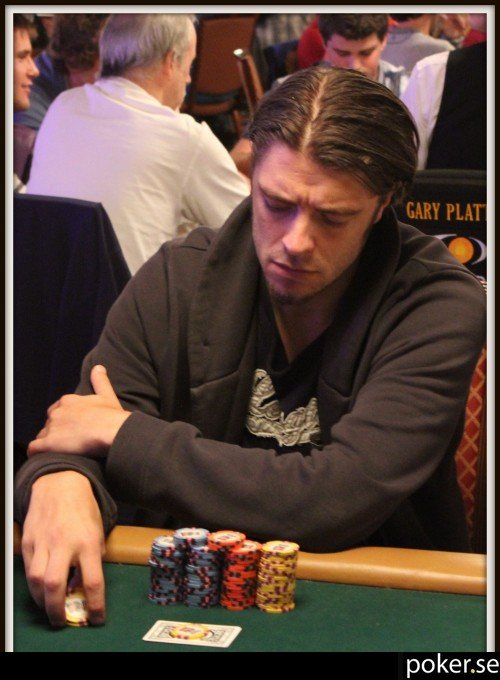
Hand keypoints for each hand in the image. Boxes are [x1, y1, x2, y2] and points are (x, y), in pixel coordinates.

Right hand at [21, 471, 105, 626]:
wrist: (61, 485)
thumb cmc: (84, 510)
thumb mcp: (97, 532)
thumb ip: (93, 558)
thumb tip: (83, 587)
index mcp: (88, 541)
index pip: (93, 580)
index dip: (95, 605)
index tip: (97, 619)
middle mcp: (65, 543)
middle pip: (55, 584)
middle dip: (57, 609)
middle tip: (61, 620)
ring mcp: (43, 541)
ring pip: (36, 580)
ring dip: (42, 600)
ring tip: (50, 606)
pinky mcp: (29, 540)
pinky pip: (28, 568)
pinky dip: (33, 584)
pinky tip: (41, 587)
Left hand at [27, 365, 130, 457]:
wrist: (112, 432)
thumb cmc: (112, 416)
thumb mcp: (107, 396)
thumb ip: (100, 381)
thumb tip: (98, 367)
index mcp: (68, 401)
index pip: (58, 410)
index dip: (65, 420)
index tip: (73, 428)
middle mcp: (57, 411)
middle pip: (50, 423)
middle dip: (56, 431)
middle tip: (69, 441)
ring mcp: (51, 427)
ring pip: (42, 436)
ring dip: (48, 443)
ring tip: (61, 452)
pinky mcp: (48, 444)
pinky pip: (33, 448)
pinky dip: (37, 453)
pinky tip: (45, 457)